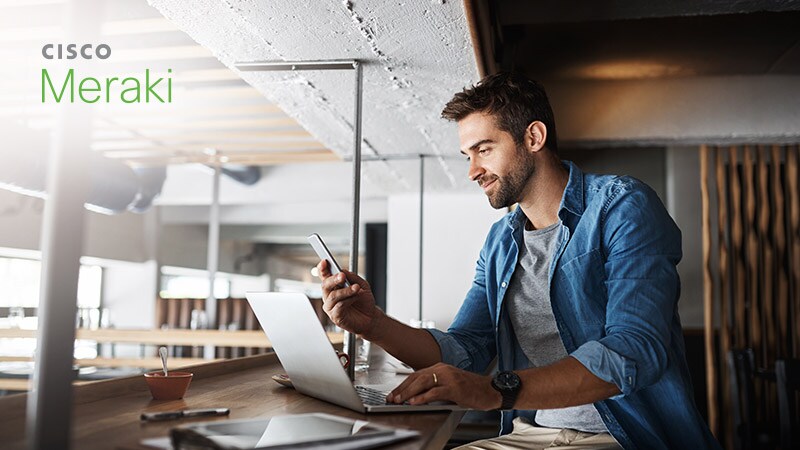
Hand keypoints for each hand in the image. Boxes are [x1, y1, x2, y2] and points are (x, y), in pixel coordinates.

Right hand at [317, 260, 382, 337]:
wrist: (371, 317)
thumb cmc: (364, 301)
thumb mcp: (362, 285)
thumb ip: (352, 277)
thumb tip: (343, 270)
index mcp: (334, 286)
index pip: (325, 276)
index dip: (323, 269)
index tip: (325, 261)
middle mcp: (330, 296)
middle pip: (325, 285)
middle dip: (333, 279)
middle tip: (342, 276)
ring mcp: (331, 307)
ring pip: (333, 296)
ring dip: (345, 291)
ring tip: (356, 288)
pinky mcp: (335, 317)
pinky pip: (339, 306)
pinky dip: (349, 300)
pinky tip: (356, 297)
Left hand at [386, 363, 501, 409]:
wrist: (491, 390)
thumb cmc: (471, 389)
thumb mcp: (449, 385)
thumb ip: (434, 387)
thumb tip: (415, 397)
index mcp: (440, 368)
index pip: (416, 375)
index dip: (402, 385)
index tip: (393, 394)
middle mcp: (442, 369)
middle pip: (416, 377)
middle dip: (401, 389)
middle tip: (391, 398)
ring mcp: (449, 377)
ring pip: (423, 383)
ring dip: (408, 392)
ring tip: (399, 400)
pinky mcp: (455, 387)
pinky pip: (435, 392)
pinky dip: (422, 397)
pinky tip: (414, 402)